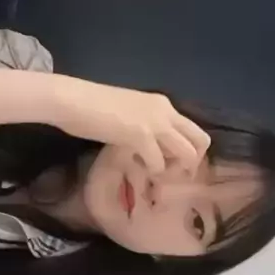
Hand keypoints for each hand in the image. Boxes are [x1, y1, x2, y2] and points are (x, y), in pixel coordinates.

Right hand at [48, 75, 210, 174]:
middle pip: (201, 141)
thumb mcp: (129, 113)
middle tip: (172, 174)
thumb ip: (144, 126)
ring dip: (175, 170)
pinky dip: (152, 172)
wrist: (73, 100)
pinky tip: (139, 168)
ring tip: (155, 174)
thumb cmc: (93, 106)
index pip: (192, 129)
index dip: (188, 150)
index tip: (172, 162)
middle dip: (191, 162)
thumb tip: (150, 146)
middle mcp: (165, 111)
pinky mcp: (141, 135)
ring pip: (188, 154)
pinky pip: (160, 163)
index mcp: (162, 104)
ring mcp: (155, 123)